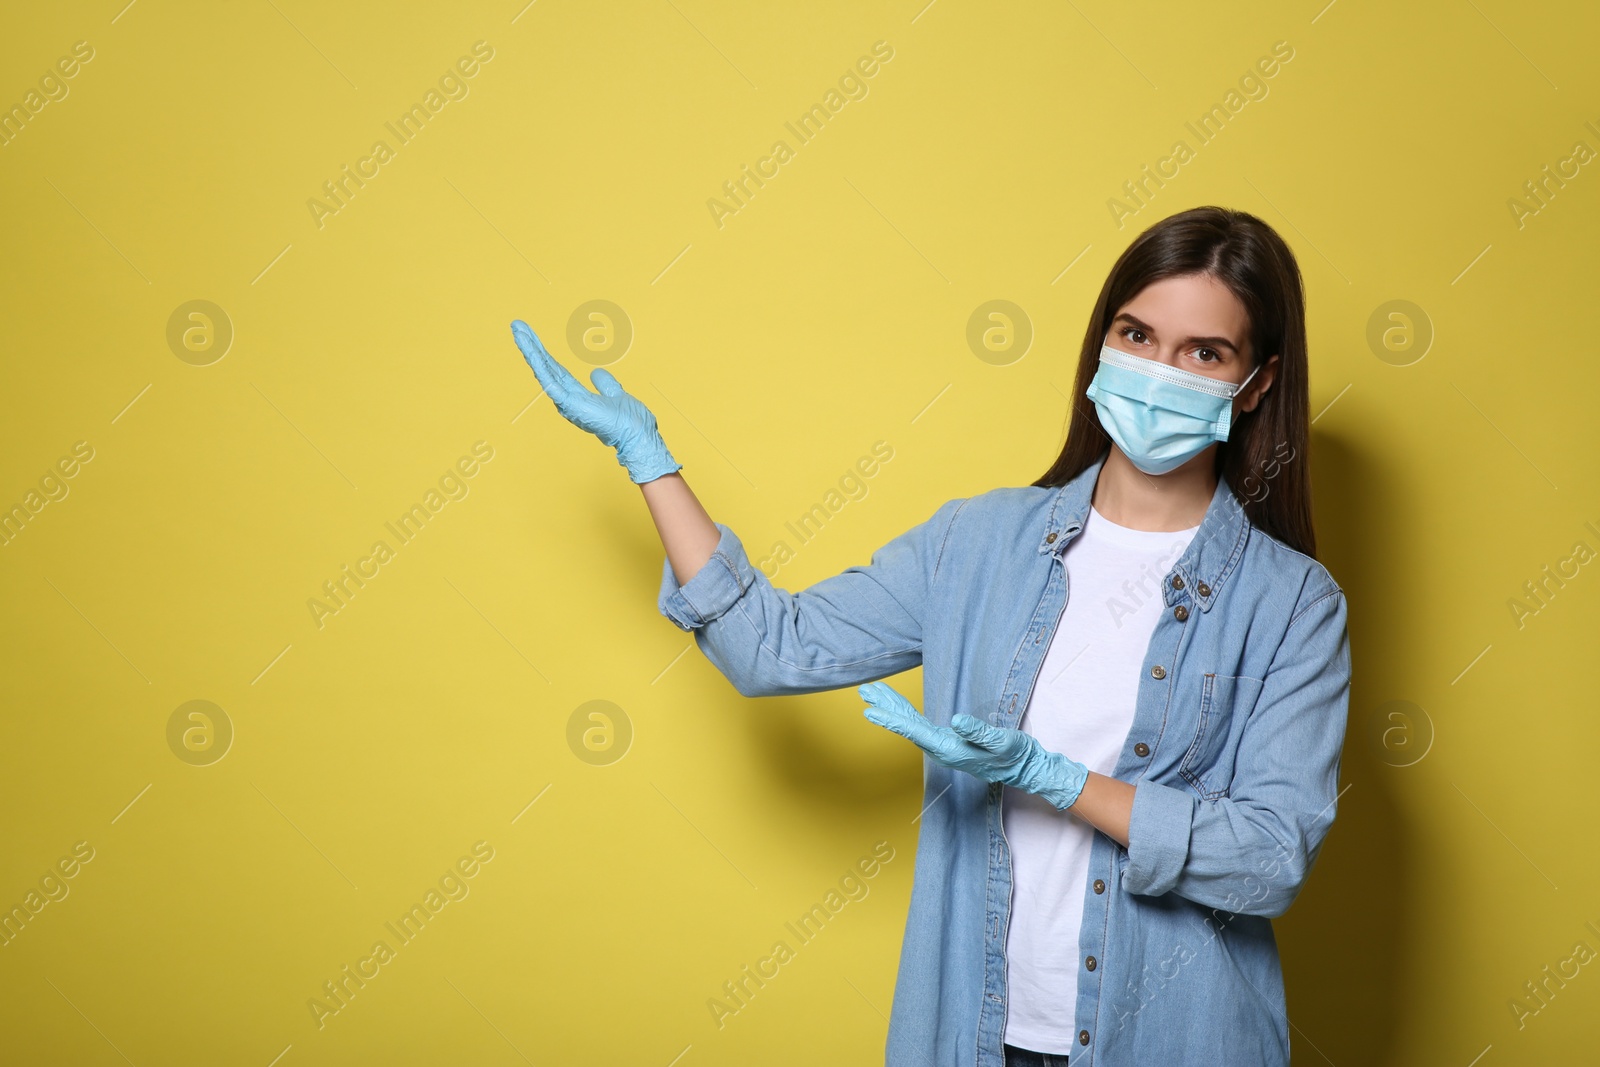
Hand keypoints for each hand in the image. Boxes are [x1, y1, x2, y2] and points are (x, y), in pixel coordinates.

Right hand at [510, 318, 682, 483]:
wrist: (637, 434)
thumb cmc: (629, 422)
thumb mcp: (615, 394)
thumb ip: (605, 384)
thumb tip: (596, 372)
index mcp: (577, 396)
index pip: (555, 369)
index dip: (543, 353)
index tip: (531, 336)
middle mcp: (567, 399)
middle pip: (545, 367)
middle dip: (531, 346)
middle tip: (517, 326)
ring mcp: (567, 403)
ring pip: (544, 372)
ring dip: (530, 351)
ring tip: (518, 331)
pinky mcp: (570, 405)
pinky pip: (551, 383)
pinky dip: (539, 367)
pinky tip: (530, 352)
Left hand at [859, 681, 1088, 809]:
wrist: (1024, 769)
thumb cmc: (1015, 755)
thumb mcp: (1001, 741)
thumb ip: (978, 732)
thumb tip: (956, 721)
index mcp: (951, 749)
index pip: (916, 732)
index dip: (893, 720)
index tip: (871, 711)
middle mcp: (942, 749)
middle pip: (907, 726)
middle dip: (886, 708)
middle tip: (865, 691)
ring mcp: (944, 745)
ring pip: (912, 724)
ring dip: (893, 707)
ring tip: (875, 692)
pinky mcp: (949, 740)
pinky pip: (921, 724)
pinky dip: (906, 713)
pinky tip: (897, 705)